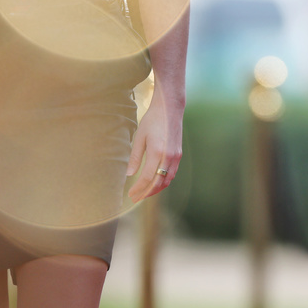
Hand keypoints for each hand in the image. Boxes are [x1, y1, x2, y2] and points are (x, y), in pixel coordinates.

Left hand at [126, 86, 183, 201]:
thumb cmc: (153, 120)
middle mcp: (169, 157)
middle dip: (147, 193)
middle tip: (136, 198)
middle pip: (159, 183)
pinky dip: (163, 181)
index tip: (130, 194)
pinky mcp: (179, 155)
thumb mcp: (140, 137)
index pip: (147, 178)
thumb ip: (135, 157)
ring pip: (167, 180)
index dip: (138, 188)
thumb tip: (129, 174)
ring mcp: (176, 157)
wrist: (170, 109)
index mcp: (157, 152)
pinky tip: (155, 182)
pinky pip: (171, 174)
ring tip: (144, 193)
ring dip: (156, 189)